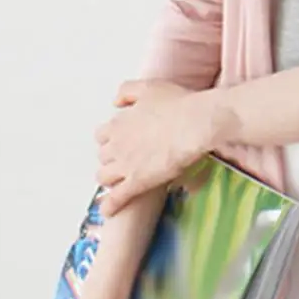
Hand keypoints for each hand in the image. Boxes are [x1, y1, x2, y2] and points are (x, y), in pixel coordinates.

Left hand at [95, 81, 214, 215]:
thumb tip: (116, 103)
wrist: (196, 123)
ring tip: (117, 183)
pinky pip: (117, 198)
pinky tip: (109, 211)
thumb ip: (127, 92)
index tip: (120, 142)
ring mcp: (126, 165)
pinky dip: (110, 205)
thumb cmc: (179, 104)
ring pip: (104, 177)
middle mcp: (117, 144)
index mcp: (119, 123)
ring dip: (110, 180)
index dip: (111, 140)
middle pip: (102, 157)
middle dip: (111, 159)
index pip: (102, 135)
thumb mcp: (149, 87)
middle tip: (124, 162)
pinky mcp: (138, 181)